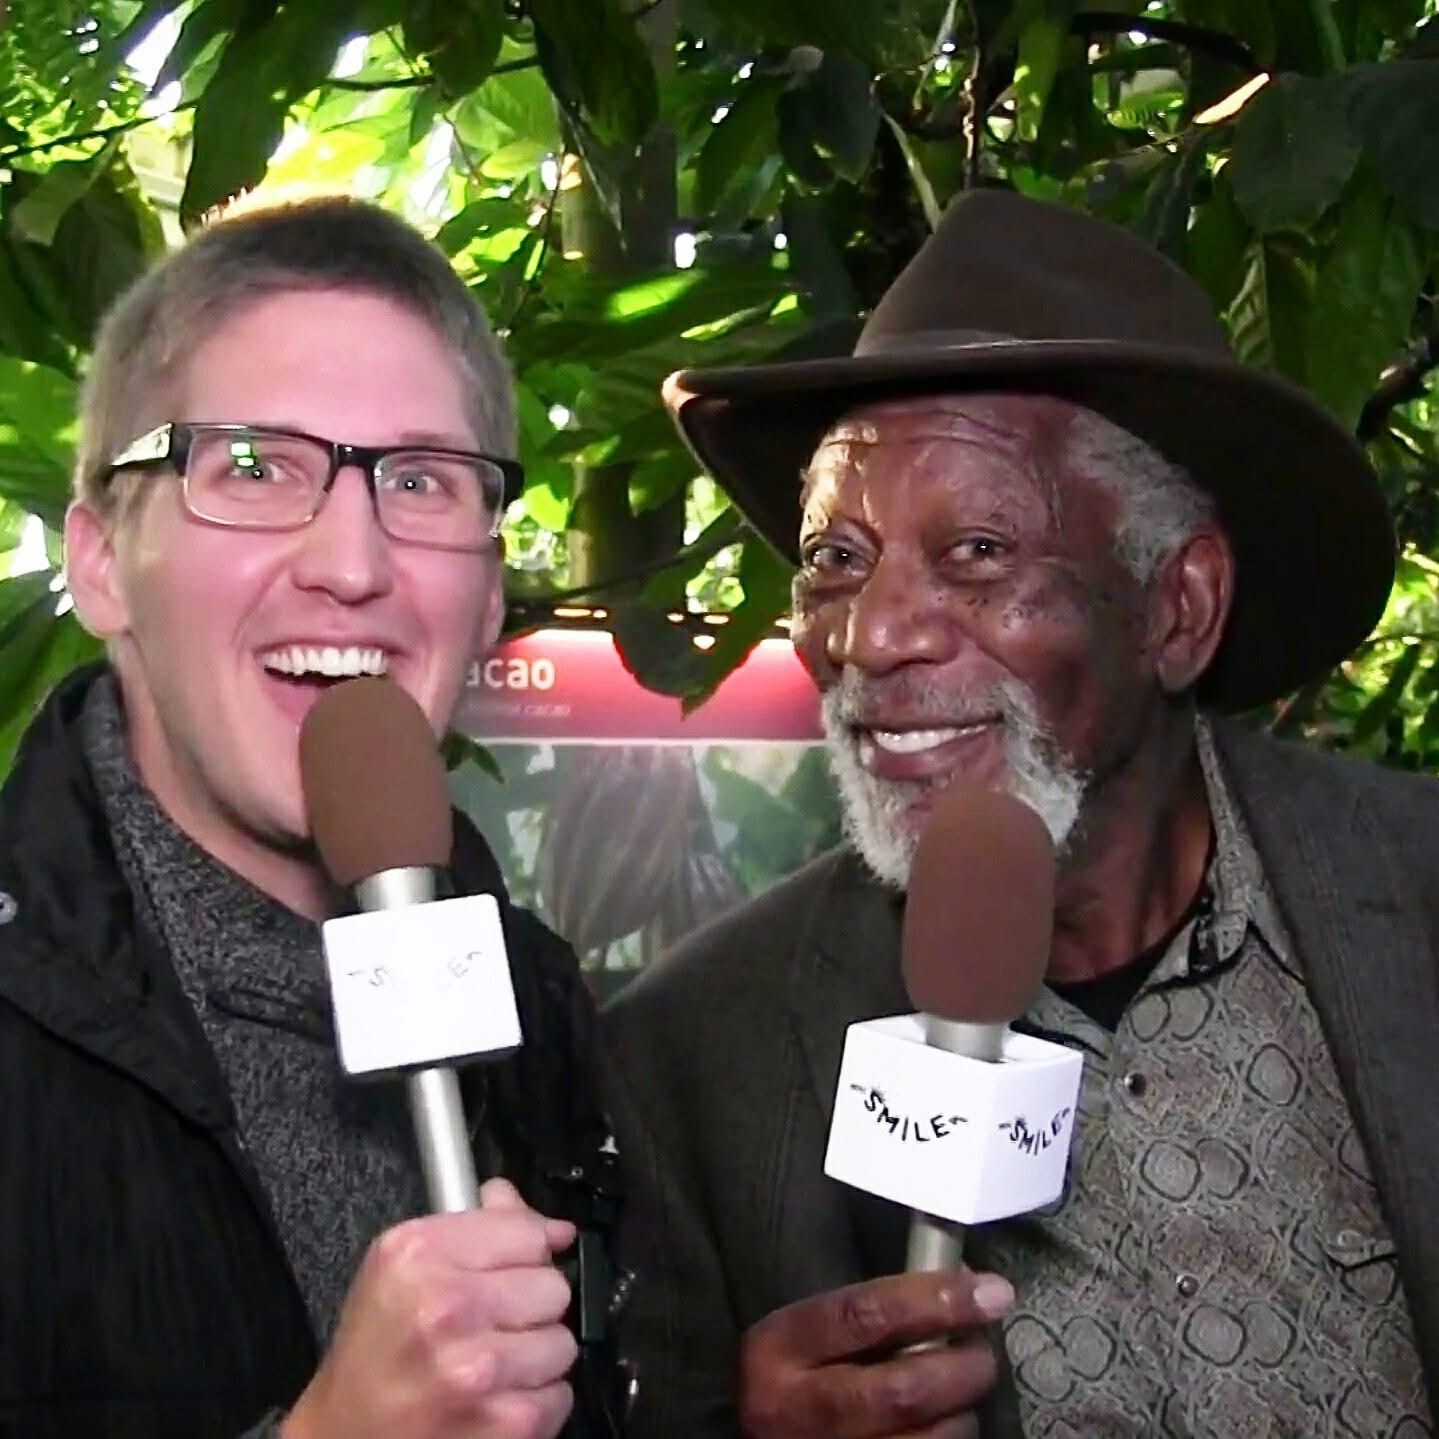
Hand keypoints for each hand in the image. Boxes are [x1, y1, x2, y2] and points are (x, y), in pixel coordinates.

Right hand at [283, 1178, 578, 1438]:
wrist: (341, 1435)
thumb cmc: (375, 1353)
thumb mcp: (403, 1266)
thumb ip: (481, 1226)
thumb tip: (551, 1225)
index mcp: (420, 1255)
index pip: (527, 1231)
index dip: (524, 1251)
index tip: (508, 1268)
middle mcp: (446, 1307)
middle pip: (552, 1285)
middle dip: (529, 1304)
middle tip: (491, 1323)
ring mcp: (477, 1370)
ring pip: (562, 1341)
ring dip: (536, 1355)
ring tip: (493, 1364)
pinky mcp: (503, 1423)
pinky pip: (559, 1396)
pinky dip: (536, 1401)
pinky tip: (496, 1398)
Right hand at [739, 1269, 1013, 1438]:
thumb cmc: (790, 1373)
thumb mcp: (805, 1333)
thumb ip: (866, 1312)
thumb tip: (958, 1287)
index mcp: (780, 1349)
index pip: (866, 1315)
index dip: (935, 1300)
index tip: (989, 1291)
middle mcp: (799, 1410)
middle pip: (902, 1390)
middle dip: (961, 1368)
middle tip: (983, 1353)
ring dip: (960, 1413)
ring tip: (961, 1392)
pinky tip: (945, 1422)